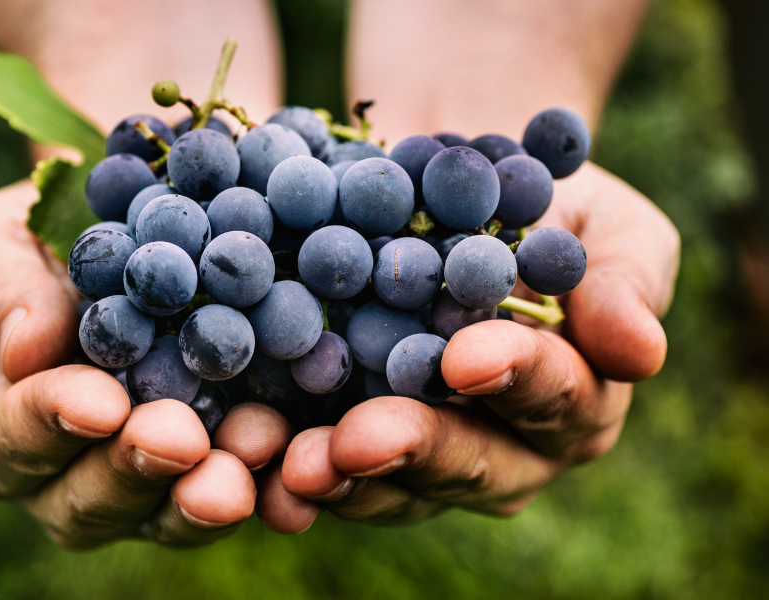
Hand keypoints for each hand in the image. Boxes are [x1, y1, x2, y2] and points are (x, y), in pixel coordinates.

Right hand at [0, 181, 291, 547]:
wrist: (118, 240)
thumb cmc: (35, 244)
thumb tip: (29, 349)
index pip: (3, 439)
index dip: (48, 424)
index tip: (100, 401)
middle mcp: (61, 474)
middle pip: (87, 498)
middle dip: (137, 469)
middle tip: (182, 439)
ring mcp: (139, 484)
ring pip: (165, 512)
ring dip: (208, 489)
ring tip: (254, 448)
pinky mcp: (210, 472)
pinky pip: (240, 492)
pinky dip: (270, 483)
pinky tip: (298, 462)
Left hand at [258, 163, 679, 531]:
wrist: (439, 184)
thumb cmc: (532, 198)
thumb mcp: (598, 218)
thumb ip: (624, 280)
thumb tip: (640, 351)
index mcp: (573, 396)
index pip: (553, 396)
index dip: (516, 378)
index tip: (467, 355)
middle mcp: (503, 444)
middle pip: (467, 463)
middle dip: (413, 450)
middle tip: (357, 440)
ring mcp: (421, 450)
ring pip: (389, 484)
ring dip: (337, 477)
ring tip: (290, 464)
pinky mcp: (348, 437)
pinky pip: (324, 466)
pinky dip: (284, 464)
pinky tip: (248, 456)